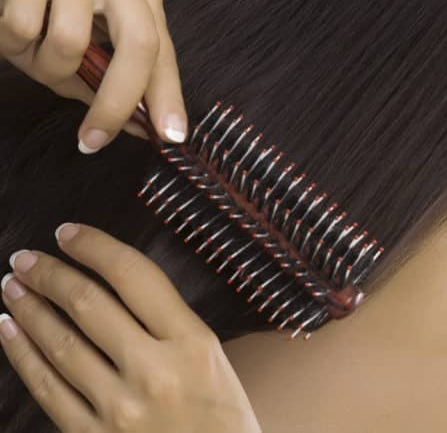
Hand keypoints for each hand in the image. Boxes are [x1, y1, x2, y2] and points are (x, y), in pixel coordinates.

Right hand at [0, 0, 187, 152]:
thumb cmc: (29, 16)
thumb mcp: (72, 57)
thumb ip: (106, 86)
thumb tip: (144, 128)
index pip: (162, 51)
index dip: (166, 96)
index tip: (169, 138)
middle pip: (138, 41)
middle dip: (117, 99)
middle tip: (92, 139)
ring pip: (69, 40)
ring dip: (38, 63)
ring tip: (21, 48)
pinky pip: (22, 21)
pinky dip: (6, 39)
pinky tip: (0, 20)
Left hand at [0, 224, 261, 431]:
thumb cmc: (223, 421)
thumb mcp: (214, 363)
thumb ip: (171, 328)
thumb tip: (115, 291)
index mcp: (192, 344)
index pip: (135, 277)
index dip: (96, 248)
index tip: (69, 233)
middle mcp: (154, 371)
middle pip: (90, 306)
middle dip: (51, 275)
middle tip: (26, 257)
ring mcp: (119, 408)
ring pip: (61, 345)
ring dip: (29, 310)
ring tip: (12, 287)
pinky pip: (48, 390)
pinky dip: (23, 356)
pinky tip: (9, 332)